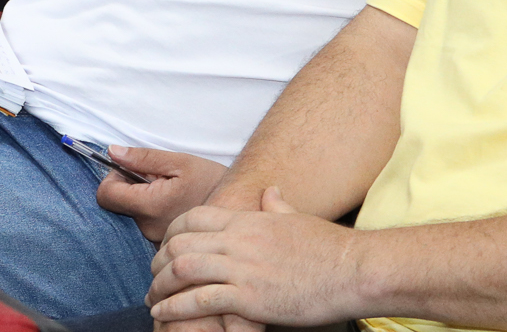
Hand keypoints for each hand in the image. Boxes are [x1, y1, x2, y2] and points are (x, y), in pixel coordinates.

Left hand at [96, 145, 231, 241]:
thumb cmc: (210, 181)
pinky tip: (171, 206)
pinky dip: (151, 212)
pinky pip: (143, 224)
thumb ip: (143, 158)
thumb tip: (112, 152)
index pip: (106, 195)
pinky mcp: (160, 245)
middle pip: (117, 205)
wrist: (238, 206)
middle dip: (131, 187)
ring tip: (170, 193)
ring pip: (131, 214)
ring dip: (143, 199)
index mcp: (151, 205)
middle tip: (159, 180)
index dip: (112, 178)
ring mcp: (154, 240)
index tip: (130, 170)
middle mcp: (149, 228)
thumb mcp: (179, 162)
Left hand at [148, 188, 360, 327]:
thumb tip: (269, 192)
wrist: (354, 270)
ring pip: (184, 269)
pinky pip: (200, 301)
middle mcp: (240, 240)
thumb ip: (277, 206)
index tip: (165, 248)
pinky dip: (175, 308)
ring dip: (160, 285)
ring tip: (152, 299)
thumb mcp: (298, 219)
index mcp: (250, 220)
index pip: (195, 217)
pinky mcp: (249, 297)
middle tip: (153, 276)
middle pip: (181, 242)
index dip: (172, 232)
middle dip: (159, 261)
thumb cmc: (329, 249)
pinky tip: (164, 315)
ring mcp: (243, 268)